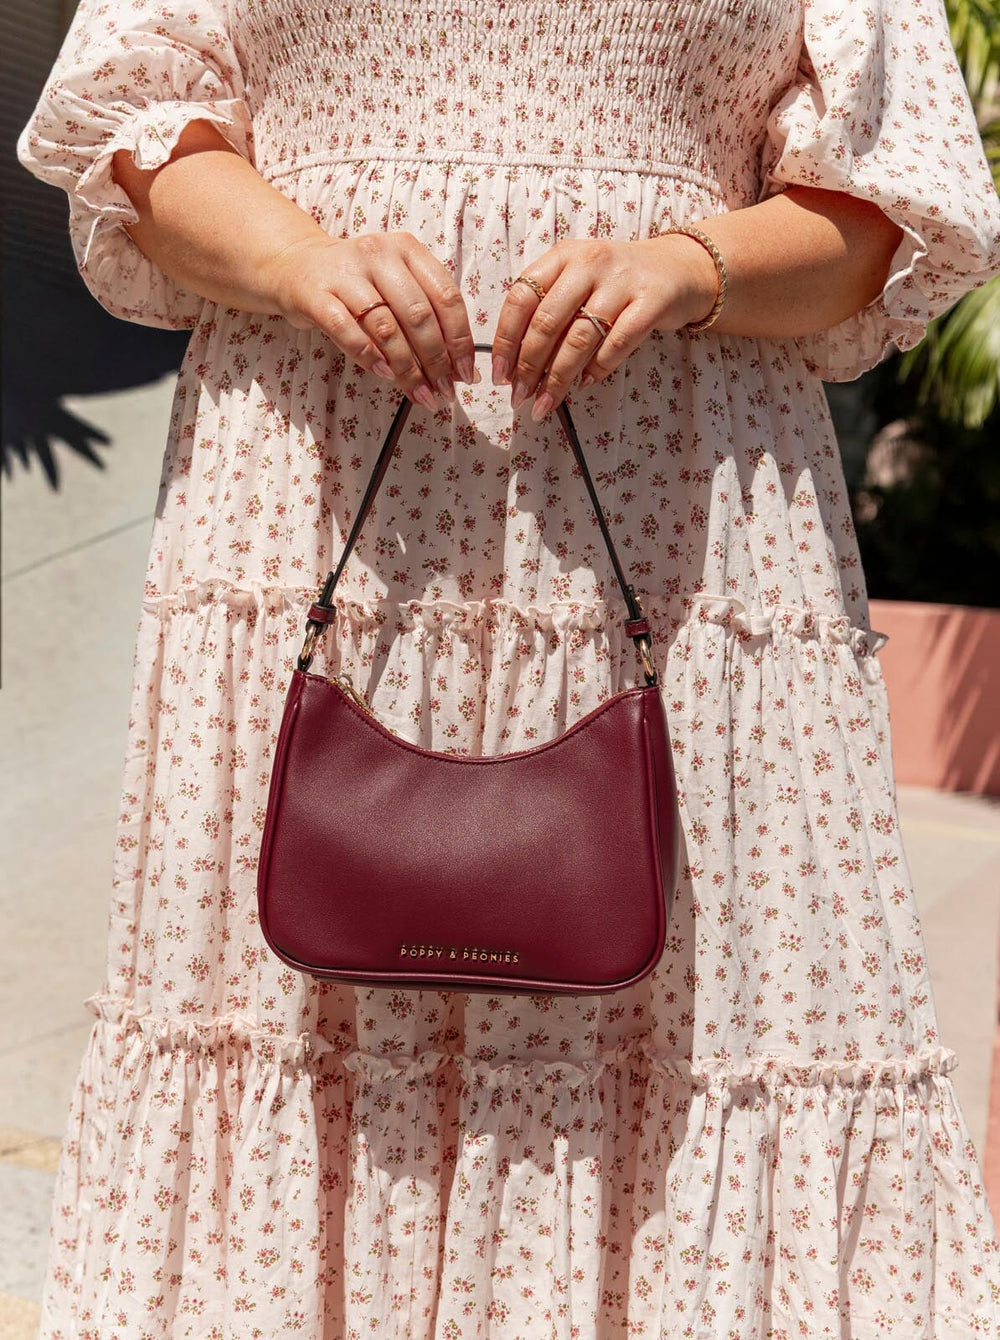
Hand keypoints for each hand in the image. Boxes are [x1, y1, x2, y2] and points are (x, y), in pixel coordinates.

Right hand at [258, 230, 481, 407]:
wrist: (295, 265)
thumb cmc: (356, 283)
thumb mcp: (394, 284)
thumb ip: (425, 315)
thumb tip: (457, 367)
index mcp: (407, 248)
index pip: (445, 296)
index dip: (460, 339)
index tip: (466, 372)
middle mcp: (378, 254)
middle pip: (418, 315)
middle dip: (436, 360)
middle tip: (444, 391)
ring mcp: (345, 273)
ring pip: (386, 328)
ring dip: (407, 369)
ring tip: (420, 394)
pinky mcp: (316, 295)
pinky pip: (348, 332)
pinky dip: (370, 357)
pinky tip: (385, 375)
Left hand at [491, 235, 720, 420]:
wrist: (677, 268)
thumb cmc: (616, 282)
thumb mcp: (578, 280)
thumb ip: (549, 310)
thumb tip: (516, 364)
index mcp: (562, 256)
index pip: (521, 298)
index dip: (506, 341)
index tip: (500, 376)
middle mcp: (589, 263)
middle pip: (547, 322)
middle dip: (528, 367)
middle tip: (520, 397)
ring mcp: (622, 281)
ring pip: (580, 338)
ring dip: (558, 379)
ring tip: (545, 403)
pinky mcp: (651, 302)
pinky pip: (617, 343)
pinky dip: (597, 369)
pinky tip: (585, 385)